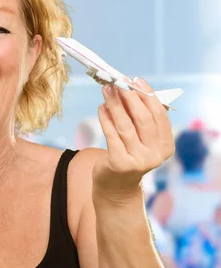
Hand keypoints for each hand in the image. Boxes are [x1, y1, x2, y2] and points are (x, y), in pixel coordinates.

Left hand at [94, 78, 174, 197]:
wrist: (115, 187)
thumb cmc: (128, 155)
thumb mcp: (140, 139)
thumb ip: (139, 118)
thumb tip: (129, 88)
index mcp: (166, 146)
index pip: (159, 115)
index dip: (148, 96)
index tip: (136, 80)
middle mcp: (155, 154)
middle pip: (143, 120)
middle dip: (130, 98)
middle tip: (119, 82)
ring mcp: (138, 160)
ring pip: (125, 126)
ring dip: (115, 105)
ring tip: (107, 90)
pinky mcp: (119, 163)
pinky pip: (111, 135)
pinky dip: (106, 118)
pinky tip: (101, 107)